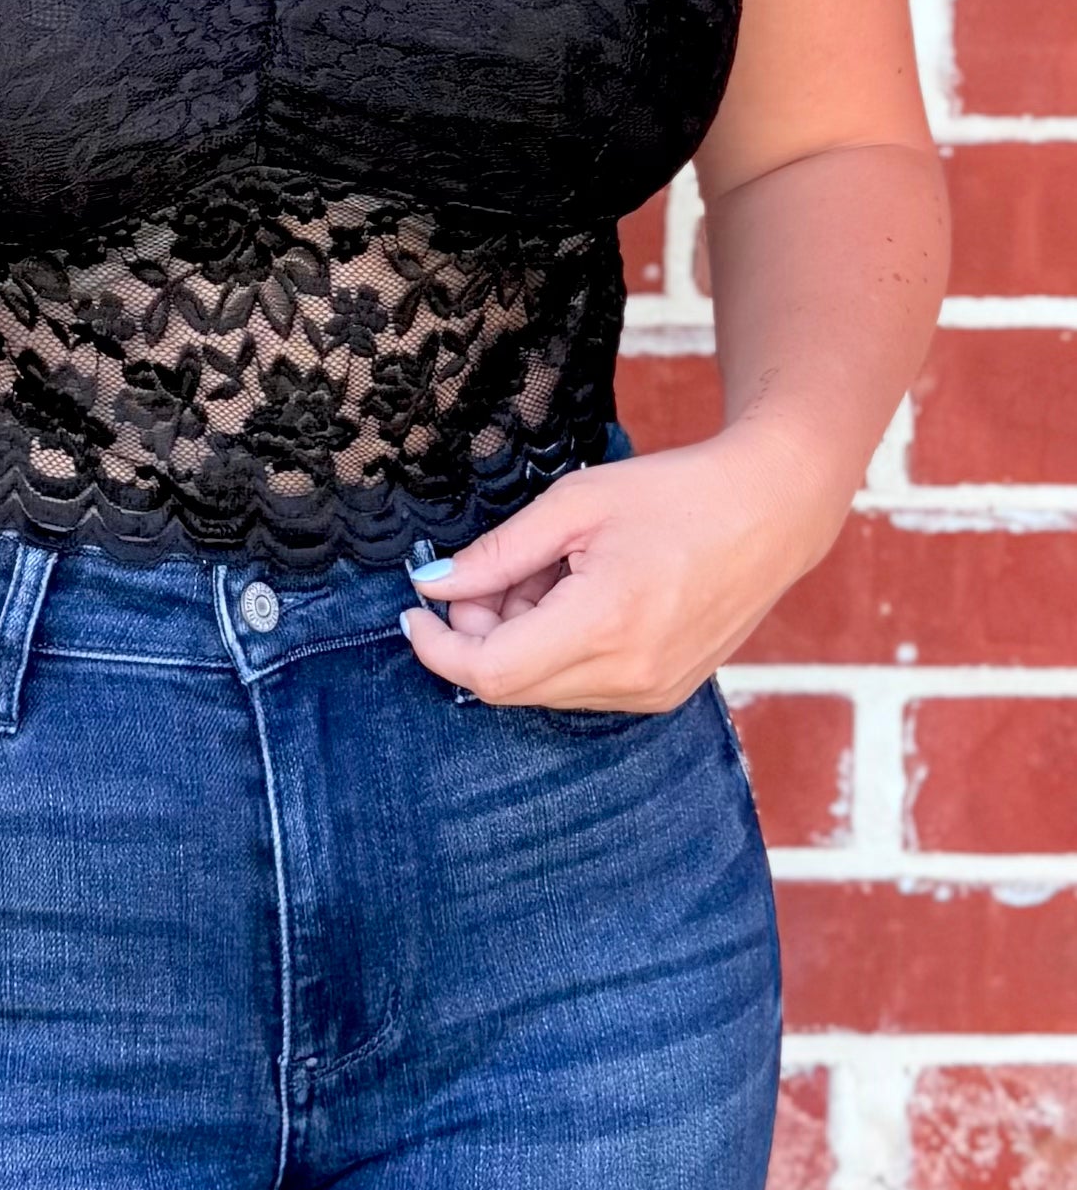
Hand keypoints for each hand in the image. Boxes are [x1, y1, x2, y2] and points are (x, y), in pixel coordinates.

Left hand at [399, 426, 848, 710]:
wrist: (773, 511)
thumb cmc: (676, 494)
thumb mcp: (575, 504)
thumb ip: (498, 553)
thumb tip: (434, 586)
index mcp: (605, 624)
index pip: (488, 672)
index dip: (437, 647)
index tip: (415, 610)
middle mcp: (630, 675)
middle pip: (508, 685)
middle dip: (476, 634)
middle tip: (488, 573)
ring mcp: (651, 693)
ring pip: (541, 689)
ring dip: (517, 639)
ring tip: (547, 573)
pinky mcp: (662, 694)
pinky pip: (578, 687)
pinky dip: (555, 648)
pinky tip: (576, 596)